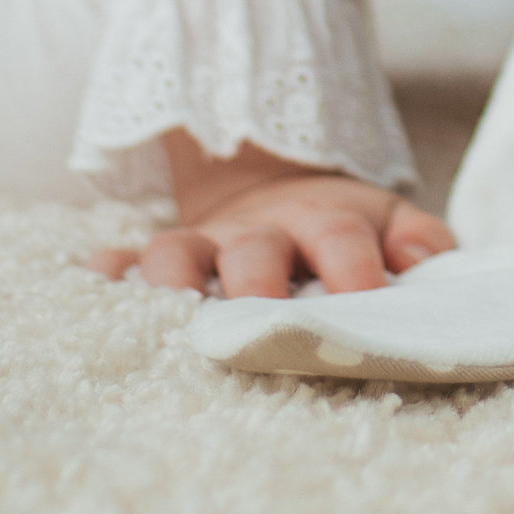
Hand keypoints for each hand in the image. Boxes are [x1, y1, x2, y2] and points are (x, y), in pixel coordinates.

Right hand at [88, 132, 455, 297]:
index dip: (352, 269)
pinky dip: (110, 271)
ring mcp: (209, 244)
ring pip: (178, 253)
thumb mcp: (394, 224)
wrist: (283, 195)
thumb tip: (422, 267)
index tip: (361, 303)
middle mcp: (263, 234)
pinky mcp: (168, 254)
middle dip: (255, 284)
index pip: (342, 240)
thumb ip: (422, 243)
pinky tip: (90, 280)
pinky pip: (128, 257)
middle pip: (255, 251)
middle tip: (258, 318)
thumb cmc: (346, 233)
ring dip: (170, 279)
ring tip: (165, 310)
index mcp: (327, 224)